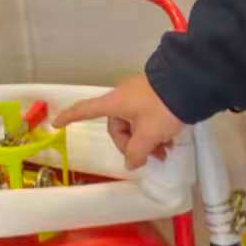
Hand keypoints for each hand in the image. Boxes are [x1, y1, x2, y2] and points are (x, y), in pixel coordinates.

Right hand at [52, 73, 187, 170]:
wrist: (189, 83)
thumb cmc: (162, 108)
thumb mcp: (149, 134)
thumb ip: (137, 152)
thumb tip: (132, 163)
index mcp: (114, 103)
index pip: (85, 110)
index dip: (70, 117)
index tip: (56, 124)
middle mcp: (122, 97)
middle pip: (117, 127)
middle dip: (131, 145)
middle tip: (151, 157)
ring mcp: (138, 96)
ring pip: (134, 125)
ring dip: (145, 141)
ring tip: (164, 152)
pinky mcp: (153, 97)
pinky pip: (145, 118)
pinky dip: (153, 131)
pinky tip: (169, 141)